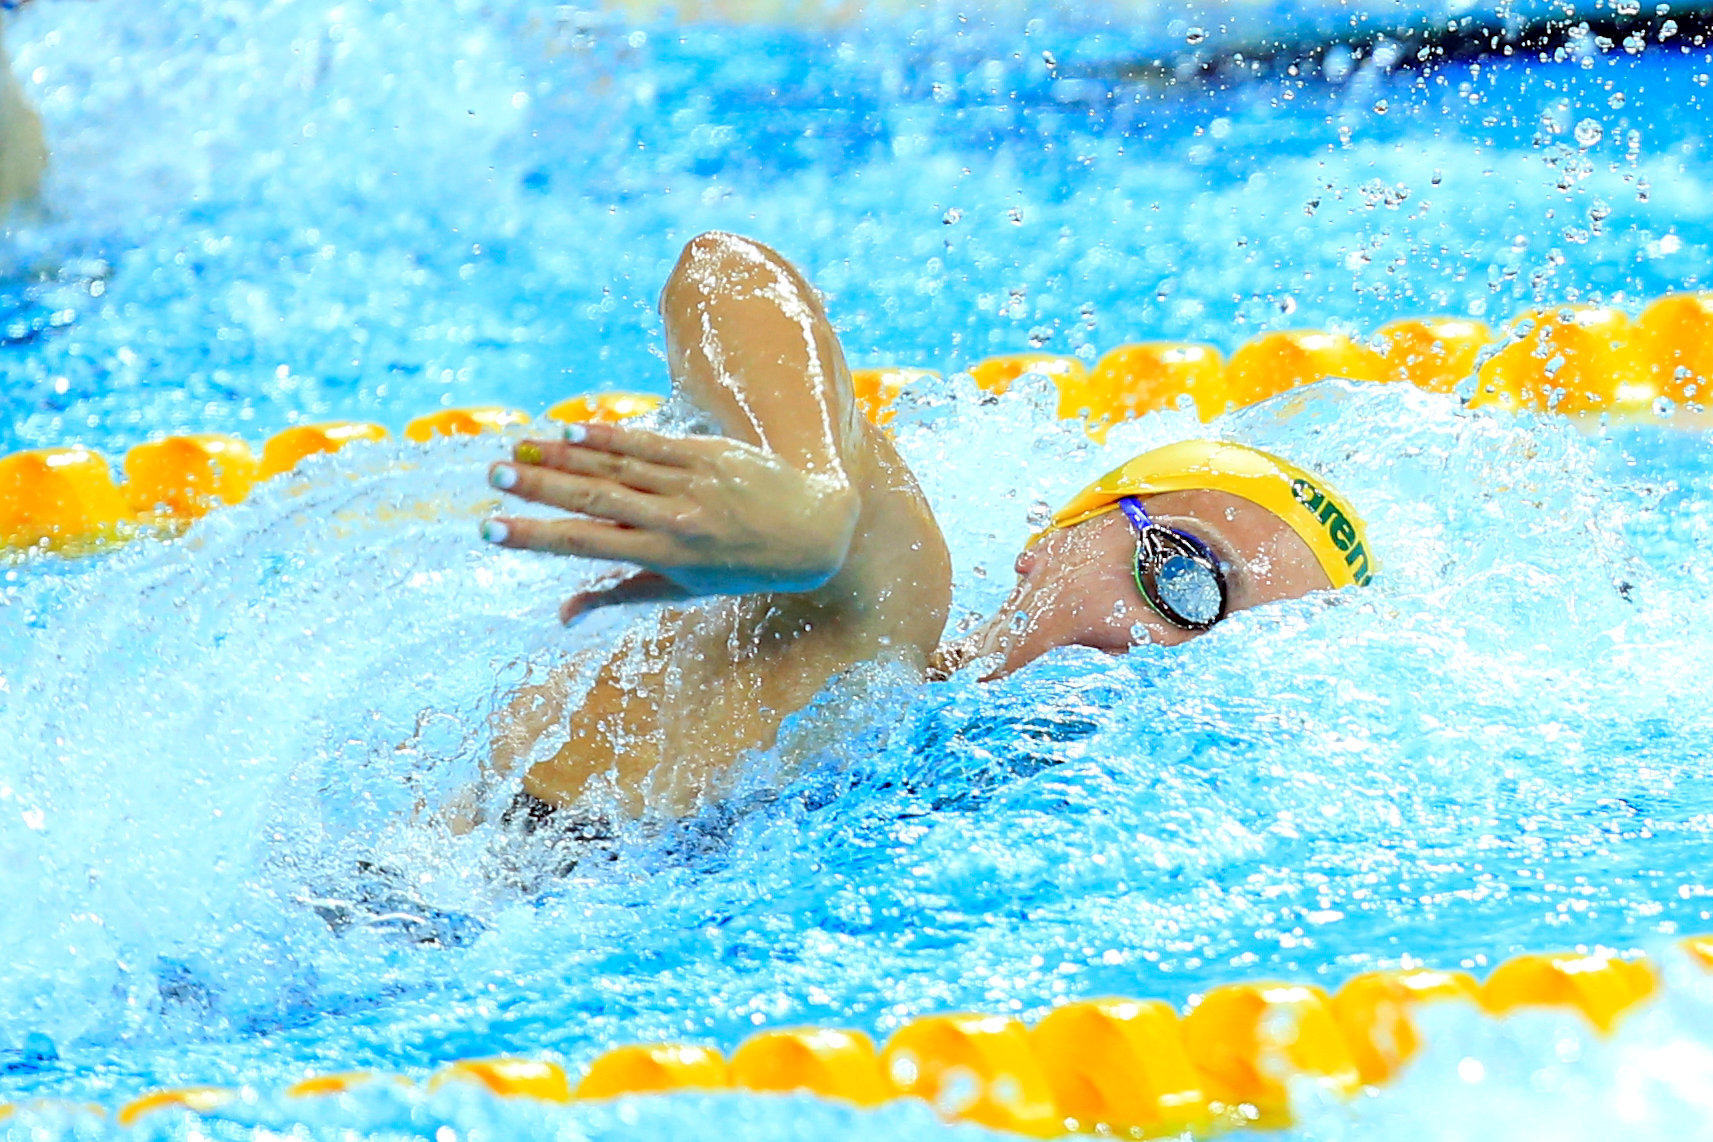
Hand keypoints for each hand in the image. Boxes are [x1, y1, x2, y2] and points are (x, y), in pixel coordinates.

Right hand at [483, 423, 860, 609]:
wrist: (811, 529)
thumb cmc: (739, 566)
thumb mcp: (683, 590)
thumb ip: (620, 595)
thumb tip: (563, 615)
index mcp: (665, 557)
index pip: (587, 546)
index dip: (536, 537)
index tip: (491, 529)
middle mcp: (675, 519)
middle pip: (594, 500)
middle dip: (539, 489)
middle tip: (492, 477)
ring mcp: (691, 482)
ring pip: (616, 467)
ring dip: (562, 457)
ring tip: (517, 448)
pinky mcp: (707, 452)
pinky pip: (649, 442)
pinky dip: (609, 436)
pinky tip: (572, 431)